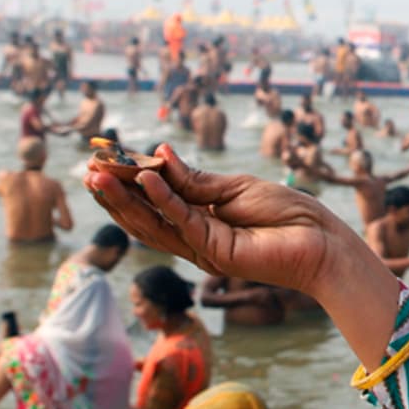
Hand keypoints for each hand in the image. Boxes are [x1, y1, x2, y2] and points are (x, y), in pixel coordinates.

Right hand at [84, 143, 358, 299]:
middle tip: (87, 170)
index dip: (129, 182)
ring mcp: (203, 248)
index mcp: (200, 218)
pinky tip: (144, 178)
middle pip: (145, 215)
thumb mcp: (235, 187)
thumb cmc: (288, 214)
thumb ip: (195, 181)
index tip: (102, 161)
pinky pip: (183, 222)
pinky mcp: (216, 253)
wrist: (322, 240)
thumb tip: (160, 155)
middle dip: (115, 194)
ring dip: (126, 199)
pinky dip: (163, 199)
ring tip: (100, 175)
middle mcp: (195, 236)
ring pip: (154, 224)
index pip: (155, 199)